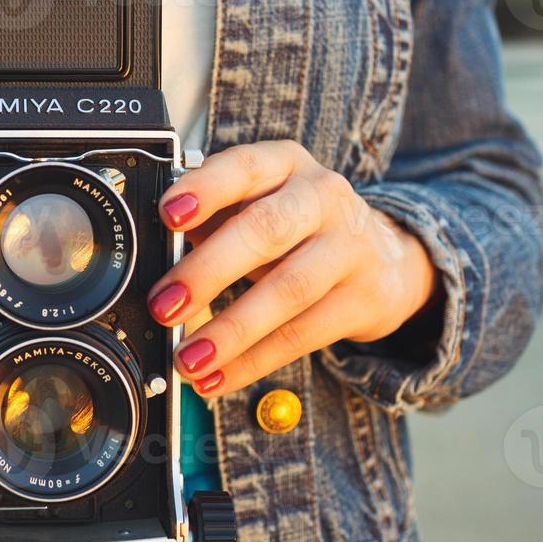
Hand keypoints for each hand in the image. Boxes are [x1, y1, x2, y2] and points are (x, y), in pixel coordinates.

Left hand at [148, 140, 440, 396]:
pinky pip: (302, 334)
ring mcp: (348, 246)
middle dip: (208, 271)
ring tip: (188, 358)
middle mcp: (321, 196)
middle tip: (165, 307)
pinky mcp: (363, 297)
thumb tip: (156, 257)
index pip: (244, 167)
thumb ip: (209, 221)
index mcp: (284, 164)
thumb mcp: (256, 205)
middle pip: (266, 230)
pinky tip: (219, 376)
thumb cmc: (297, 228)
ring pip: (288, 289)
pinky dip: (253, 361)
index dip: (205, 189)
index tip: (168, 216)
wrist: (386, 258)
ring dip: (230, 331)